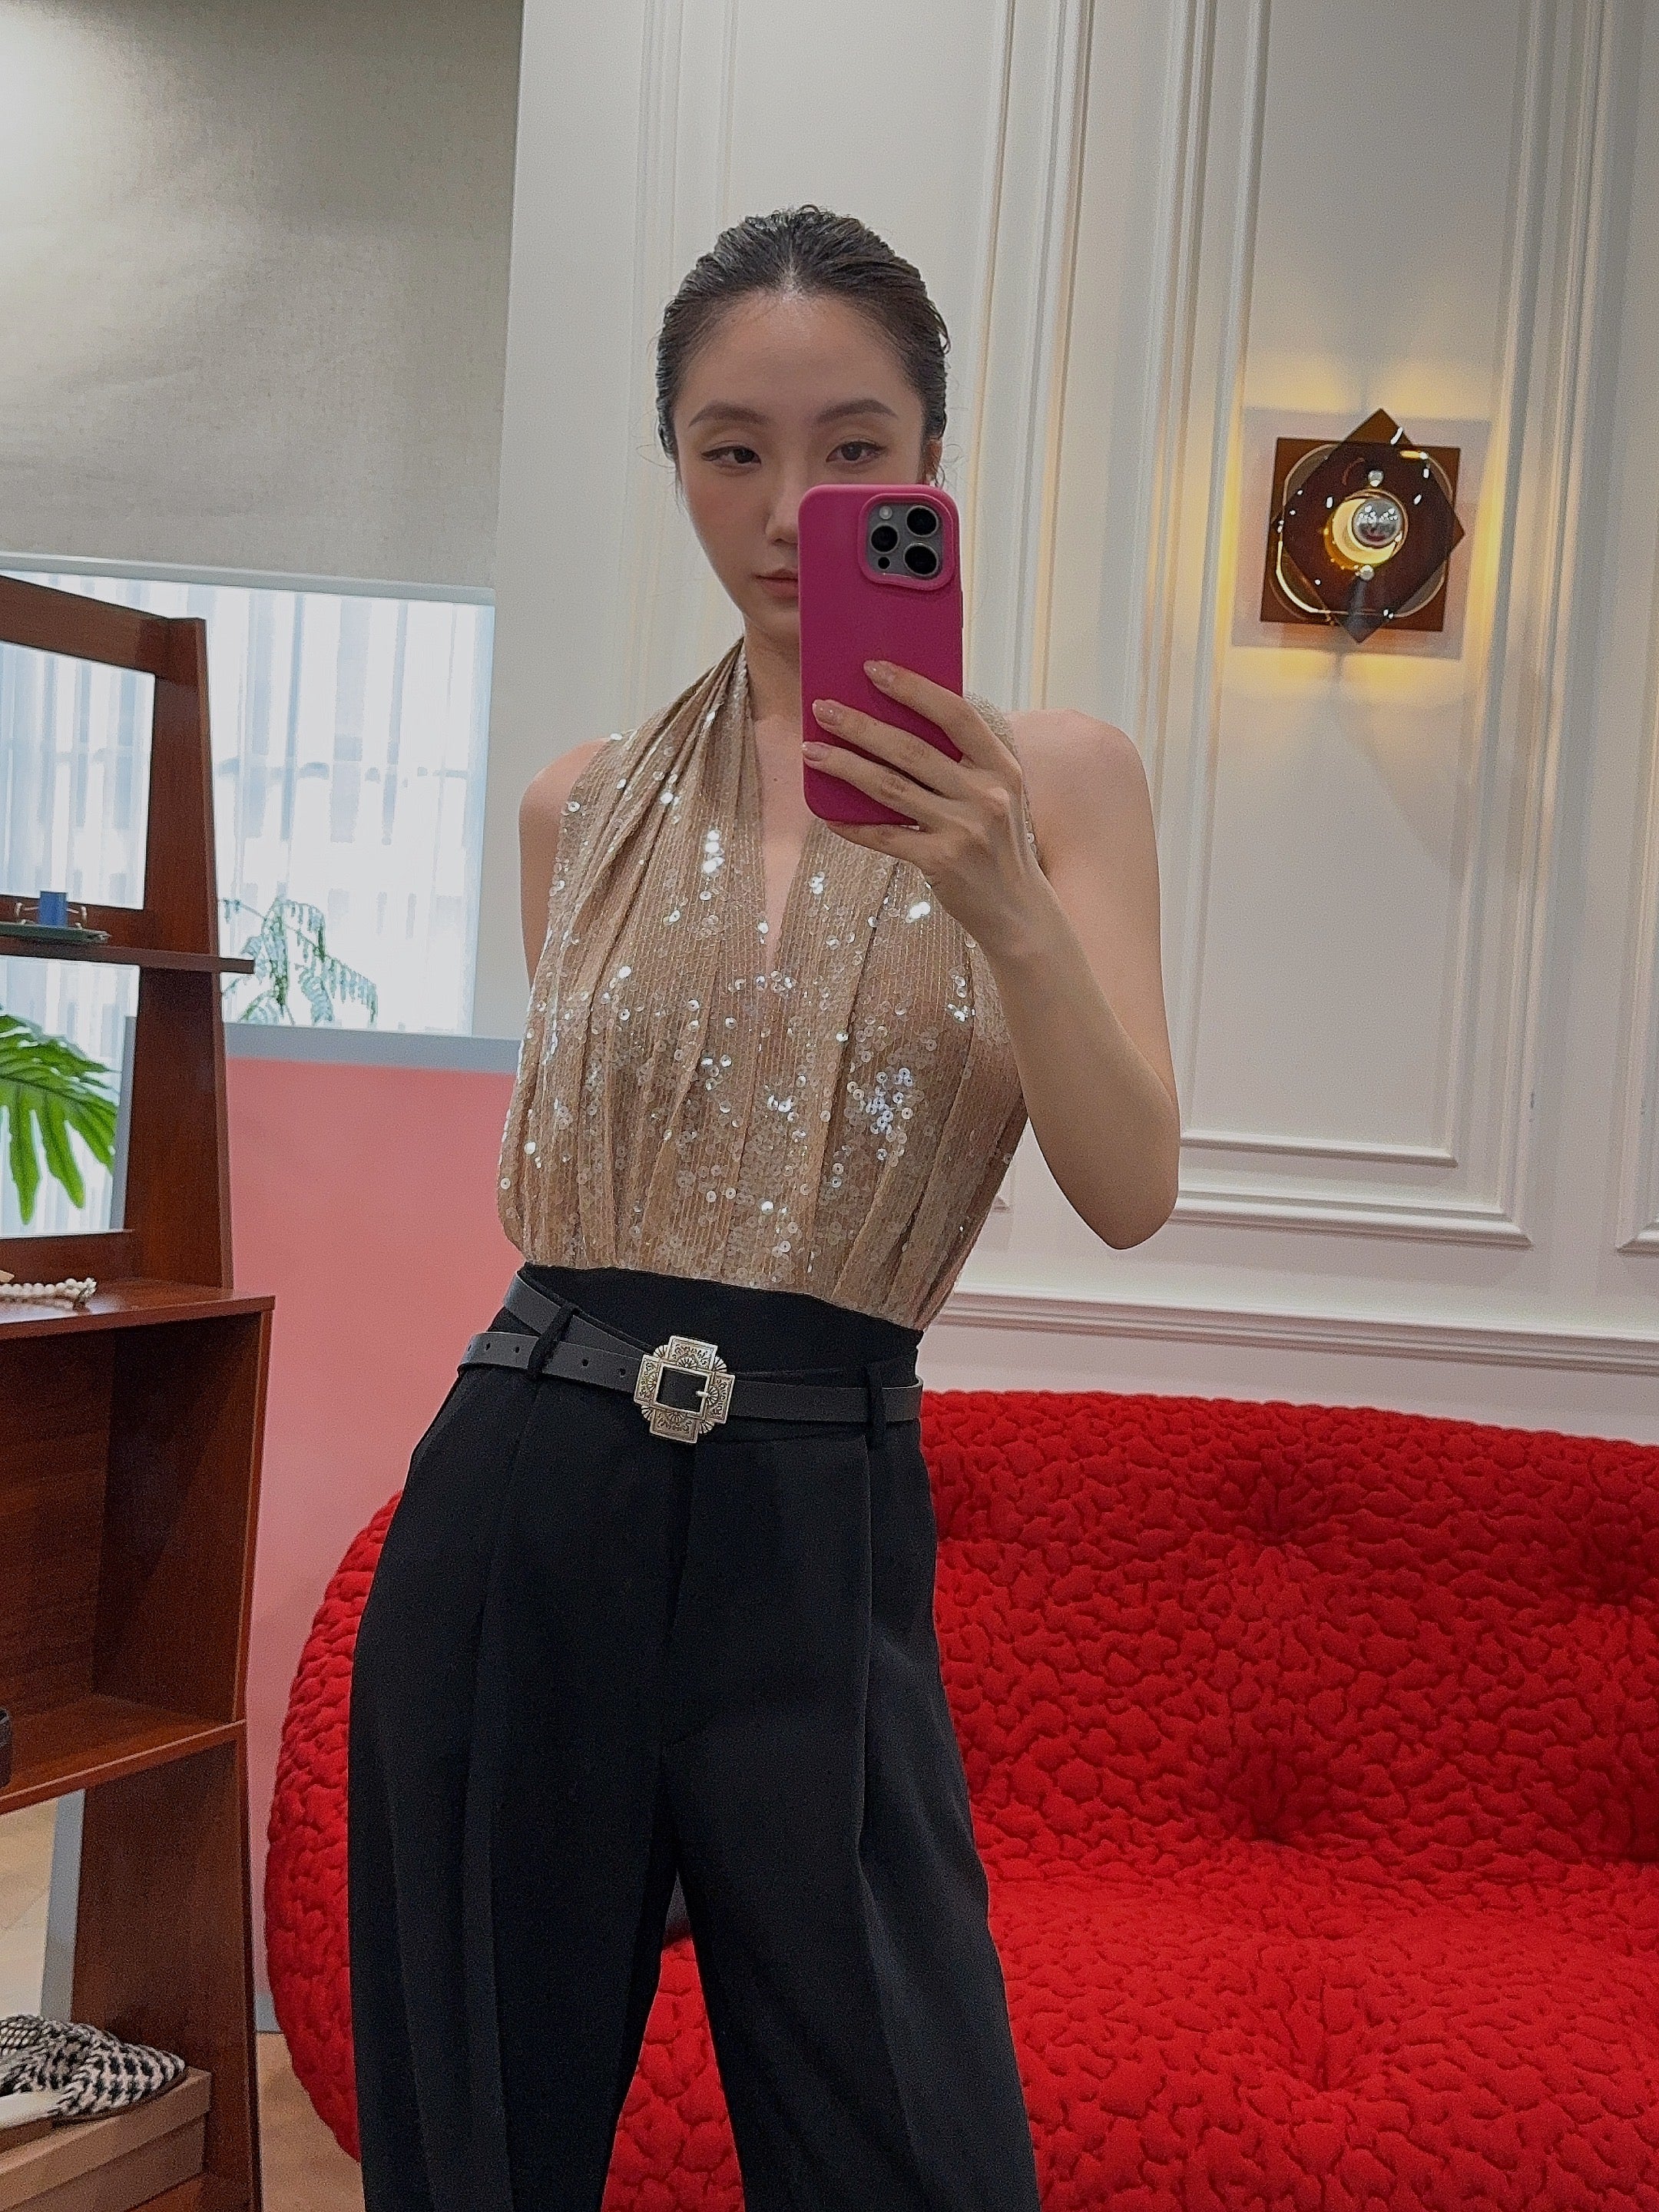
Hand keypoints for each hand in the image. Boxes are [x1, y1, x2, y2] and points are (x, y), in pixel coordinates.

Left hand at [803, 660, 1047, 958]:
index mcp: (1001, 767)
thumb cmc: (997, 844)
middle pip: (912, 749)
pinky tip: (827, 814)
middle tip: (823, 708)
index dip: (914, 688)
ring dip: (845, 767)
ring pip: (891, 789)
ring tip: (811, 751)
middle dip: (862, 725)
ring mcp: (963, 829)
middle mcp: (985, 794)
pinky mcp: (941, 862)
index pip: (956, 714)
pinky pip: (885, 837)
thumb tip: (900, 721)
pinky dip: (853, 825)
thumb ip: (964, 762)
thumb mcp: (998, 795)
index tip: (873, 668)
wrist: (1017, 910)